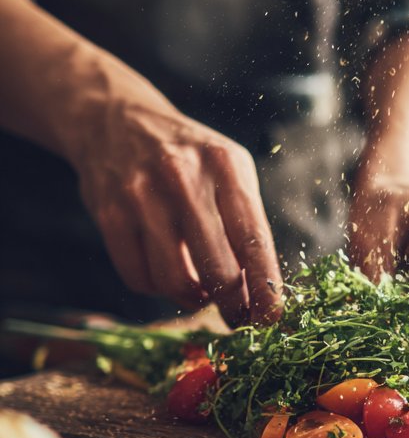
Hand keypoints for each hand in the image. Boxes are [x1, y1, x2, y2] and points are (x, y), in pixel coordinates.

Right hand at [67, 98, 282, 326]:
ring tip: (199, 290)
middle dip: (231, 304)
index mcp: (225, 167)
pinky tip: (165, 274)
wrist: (115, 119)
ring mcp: (142, 196)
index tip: (271, 317)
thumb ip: (245, 222)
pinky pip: (138, 277)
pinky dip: (155, 288)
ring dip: (191, 298)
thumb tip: (257, 289)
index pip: (253, 238)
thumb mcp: (229, 171)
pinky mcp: (109, 213)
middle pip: (217, 267)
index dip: (265, 286)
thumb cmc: (188, 157)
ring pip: (174, 280)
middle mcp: (184, 178)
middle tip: (236, 316)